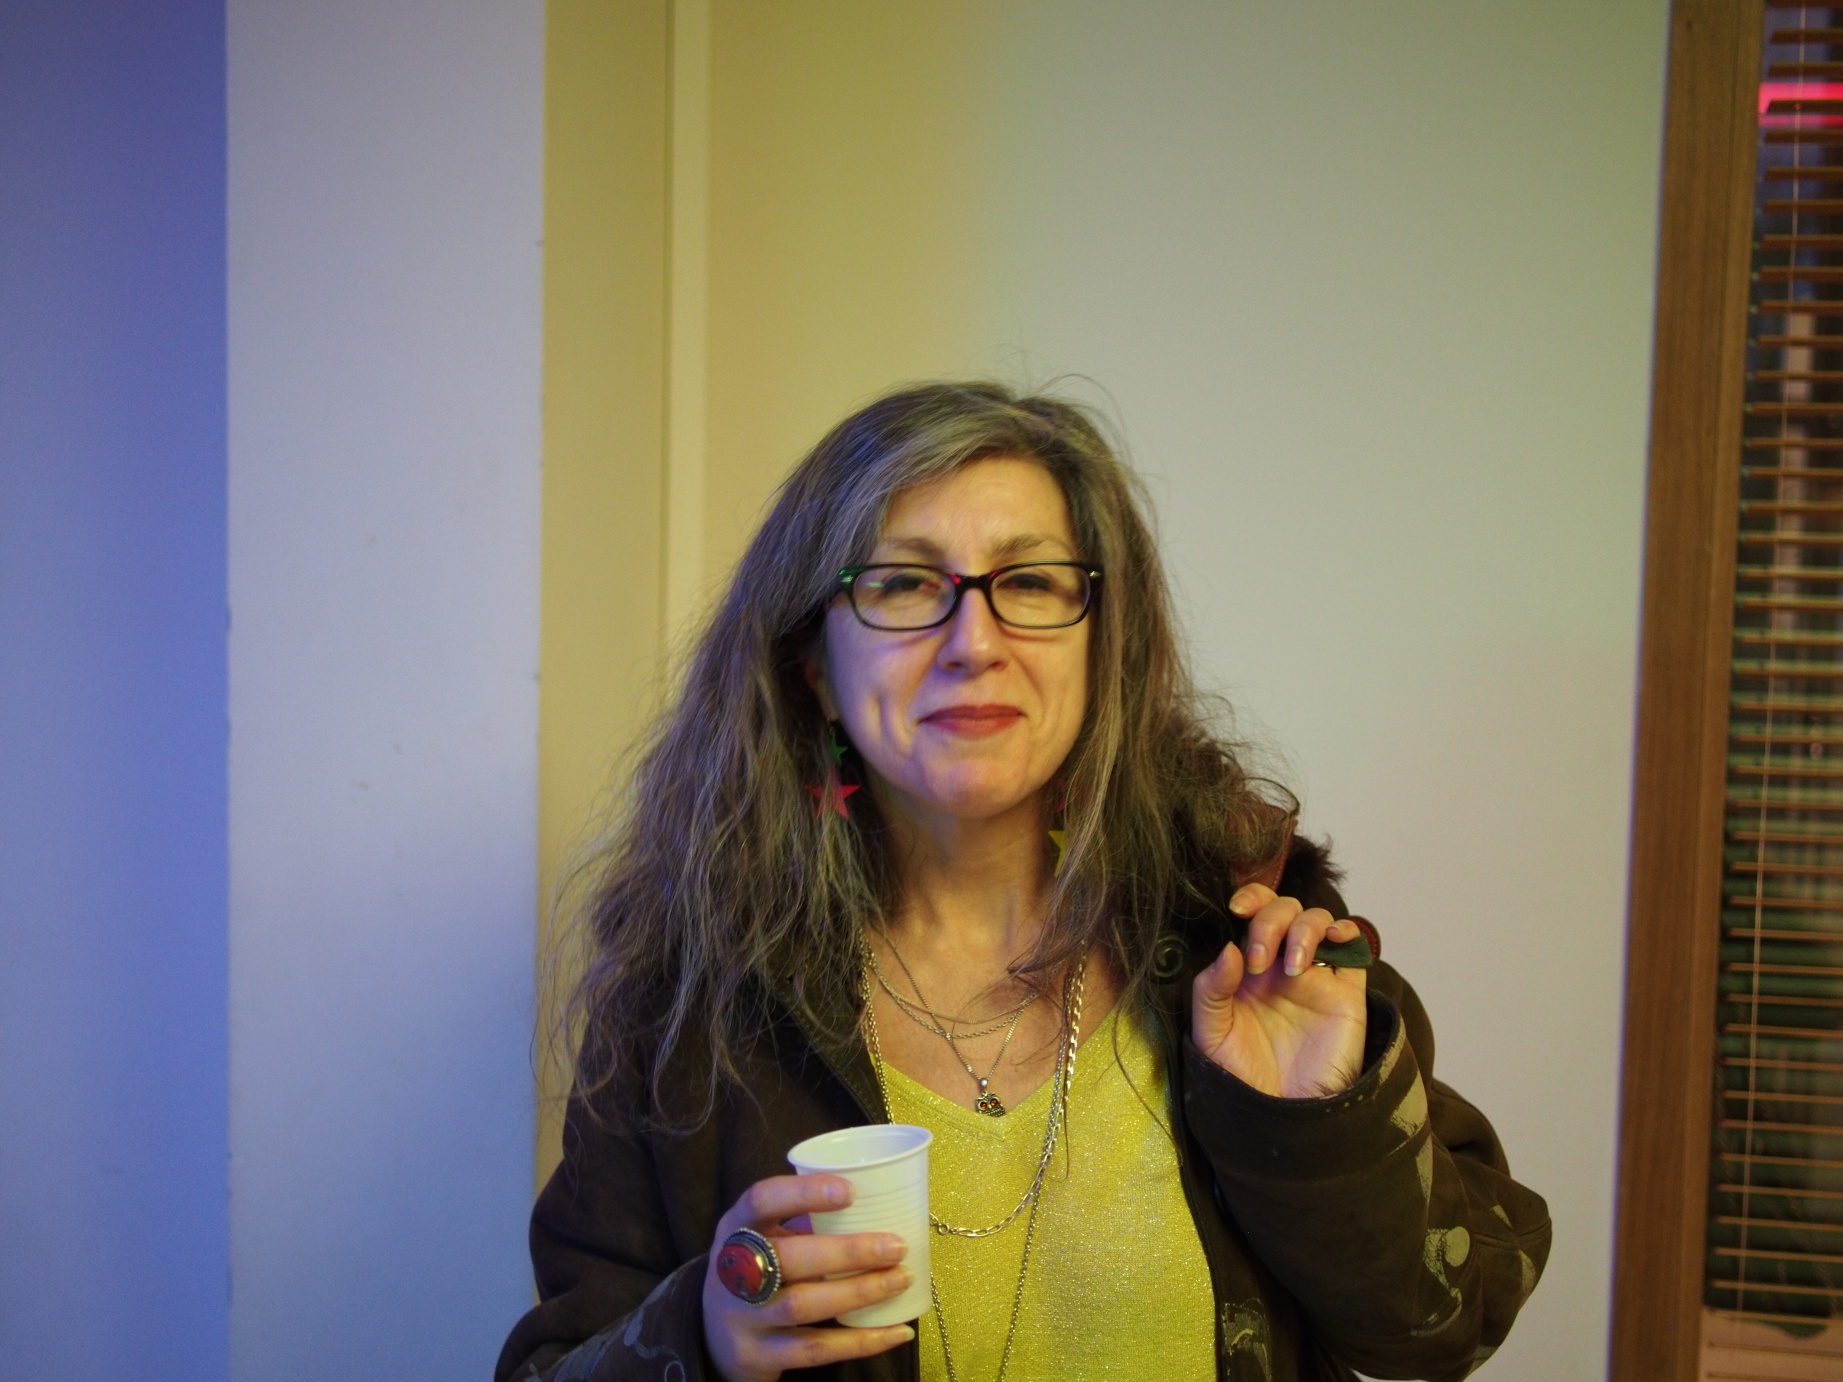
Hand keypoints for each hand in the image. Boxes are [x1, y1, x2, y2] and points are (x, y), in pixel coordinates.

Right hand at [703, 1173, 915, 1381]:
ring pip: (803, 1305)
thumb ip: (804, 1223)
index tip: (850, 1191)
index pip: (761, 1200)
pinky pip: (815, 1349)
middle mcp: (733, 1271)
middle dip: (847, 1252)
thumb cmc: (756, 1271)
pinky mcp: (757, 1356)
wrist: (714, 1337)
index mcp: (736, 1228)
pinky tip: (897, 1331)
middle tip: (896, 1246)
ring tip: (901, 1279)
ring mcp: (742, 1317)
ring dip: (859, 1292)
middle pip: (788, 1259)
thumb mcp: (764, 1238)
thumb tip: (878, 1206)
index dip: (803, 1193)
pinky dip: (861, 1341)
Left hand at [1190, 884, 1367, 1098]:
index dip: (1250, 898)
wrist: (1281, 1117)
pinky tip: (1329, 944)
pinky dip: (1345, 932)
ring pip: (1317, 920)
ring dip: (1303, 930)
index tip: (1237, 909)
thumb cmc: (1242, 1077)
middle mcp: (1280, 965)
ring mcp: (1315, 976)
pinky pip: (1354, 948)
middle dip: (1269, 923)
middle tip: (1257, 962)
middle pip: (1283, 910)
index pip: (1252, 913)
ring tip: (1290, 969)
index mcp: (1246, 967)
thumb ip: (1211, 989)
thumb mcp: (1211, 1033)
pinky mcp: (1345, 993)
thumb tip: (1229, 948)